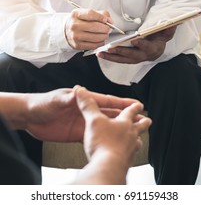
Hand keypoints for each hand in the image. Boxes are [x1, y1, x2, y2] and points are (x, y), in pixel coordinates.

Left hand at [26, 87, 141, 142]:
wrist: (29, 117)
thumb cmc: (41, 103)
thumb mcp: (56, 100)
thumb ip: (69, 98)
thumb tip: (80, 92)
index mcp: (83, 99)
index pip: (106, 100)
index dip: (121, 102)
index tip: (135, 104)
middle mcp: (85, 111)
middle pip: (109, 113)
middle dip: (124, 115)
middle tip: (139, 117)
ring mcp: (82, 122)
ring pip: (104, 124)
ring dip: (116, 127)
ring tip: (130, 130)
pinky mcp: (76, 133)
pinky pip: (93, 135)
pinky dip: (103, 137)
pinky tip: (112, 140)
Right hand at [65, 9, 112, 49]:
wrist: (67, 31)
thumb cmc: (79, 22)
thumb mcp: (86, 14)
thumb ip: (100, 14)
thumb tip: (110, 20)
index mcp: (76, 14)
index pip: (91, 14)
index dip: (101, 17)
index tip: (107, 20)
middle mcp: (74, 25)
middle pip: (95, 26)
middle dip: (106, 28)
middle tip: (109, 29)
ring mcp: (76, 36)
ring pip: (96, 37)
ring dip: (104, 36)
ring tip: (105, 34)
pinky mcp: (78, 45)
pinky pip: (94, 45)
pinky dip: (100, 43)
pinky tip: (100, 40)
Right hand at [75, 86, 150, 170]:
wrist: (108, 166)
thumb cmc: (104, 144)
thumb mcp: (93, 120)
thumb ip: (88, 106)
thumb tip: (81, 92)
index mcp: (124, 123)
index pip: (131, 111)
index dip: (134, 106)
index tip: (138, 104)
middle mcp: (130, 135)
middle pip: (140, 126)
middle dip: (143, 122)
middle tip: (147, 120)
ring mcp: (130, 149)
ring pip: (137, 141)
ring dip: (137, 139)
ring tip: (138, 139)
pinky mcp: (126, 162)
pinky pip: (130, 156)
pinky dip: (129, 154)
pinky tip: (126, 156)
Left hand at [97, 26, 176, 63]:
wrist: (157, 50)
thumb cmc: (159, 39)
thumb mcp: (166, 32)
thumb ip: (168, 28)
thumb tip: (173, 22)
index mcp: (151, 48)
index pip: (146, 47)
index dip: (141, 44)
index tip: (134, 40)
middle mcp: (142, 56)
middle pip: (130, 55)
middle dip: (120, 51)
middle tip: (110, 48)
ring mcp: (134, 59)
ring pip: (122, 59)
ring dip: (111, 57)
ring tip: (100, 53)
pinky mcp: (128, 60)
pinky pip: (118, 60)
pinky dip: (109, 58)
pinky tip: (100, 54)